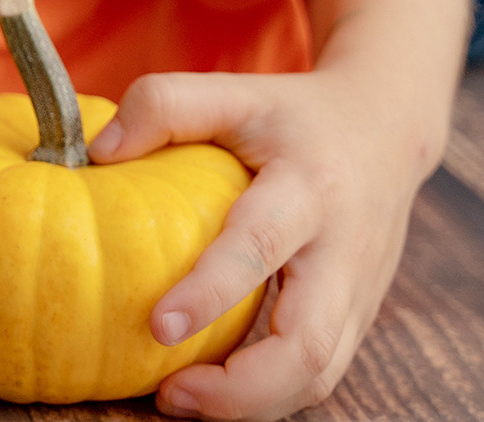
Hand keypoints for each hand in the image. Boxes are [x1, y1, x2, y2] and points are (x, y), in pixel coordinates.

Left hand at [89, 66, 437, 419]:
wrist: (387, 131)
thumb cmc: (293, 115)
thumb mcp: (234, 92)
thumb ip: (164, 106)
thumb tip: (96, 150)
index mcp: (308, 189)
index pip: (260, 247)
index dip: (211, 291)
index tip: (159, 325)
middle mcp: (341, 252)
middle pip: (310, 346)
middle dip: (242, 389)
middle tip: (171, 395)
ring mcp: (357, 295)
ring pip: (320, 375)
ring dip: (251, 403)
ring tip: (180, 400)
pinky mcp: (358, 320)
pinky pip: (317, 373)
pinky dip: (267, 394)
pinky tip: (214, 390)